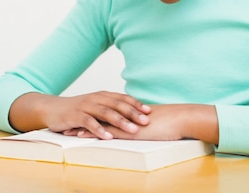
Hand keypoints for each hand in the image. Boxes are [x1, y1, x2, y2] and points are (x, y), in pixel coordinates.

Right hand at [10, 91, 150, 139]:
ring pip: (105, 112)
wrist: (52, 108)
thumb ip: (110, 108)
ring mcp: (85, 106)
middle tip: (146, 121)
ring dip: (120, 121)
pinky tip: (108, 136)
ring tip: (132, 130)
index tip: (149, 111)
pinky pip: (89, 122)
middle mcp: (95, 98)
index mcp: (102, 96)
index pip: (122, 98)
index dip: (136, 104)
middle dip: (133, 112)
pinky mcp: (75, 116)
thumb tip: (131, 115)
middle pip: (117, 104)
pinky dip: (99, 129)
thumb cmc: (76, 109)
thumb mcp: (95, 106)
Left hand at [73, 104, 218, 143]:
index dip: (93, 114)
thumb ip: (146, 125)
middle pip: (98, 115)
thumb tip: (144, 128)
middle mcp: (124, 116)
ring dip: (83, 126)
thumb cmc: (172, 123)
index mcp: (129, 113)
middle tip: (68, 121)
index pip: (107, 112)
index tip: (82, 116)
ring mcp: (125, 122)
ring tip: (68, 131)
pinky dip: (93, 133)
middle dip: (83, 118)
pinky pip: (106, 131)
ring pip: (98, 123)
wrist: (180, 119)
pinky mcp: (127, 130)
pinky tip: (82, 136)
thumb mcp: (155, 124)